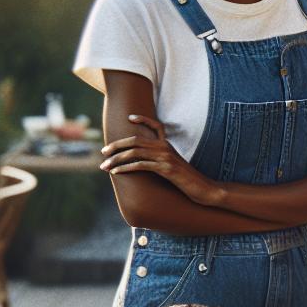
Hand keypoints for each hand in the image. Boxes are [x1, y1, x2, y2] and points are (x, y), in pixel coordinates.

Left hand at [100, 114, 216, 202]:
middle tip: (103, 152)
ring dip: (116, 159)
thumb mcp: (174, 166)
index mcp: (167, 145)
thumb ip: (162, 159)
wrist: (204, 189)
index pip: (155, 126)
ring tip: (104, 165)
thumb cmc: (187, 180)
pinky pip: (141, 165)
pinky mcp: (166, 169)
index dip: (142, 119)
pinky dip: (125, 168)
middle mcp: (165, 147)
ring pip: (135, 152)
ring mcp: (166, 157)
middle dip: (116, 146)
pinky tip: (116, 172)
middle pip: (135, 140)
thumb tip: (145, 161)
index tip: (129, 118)